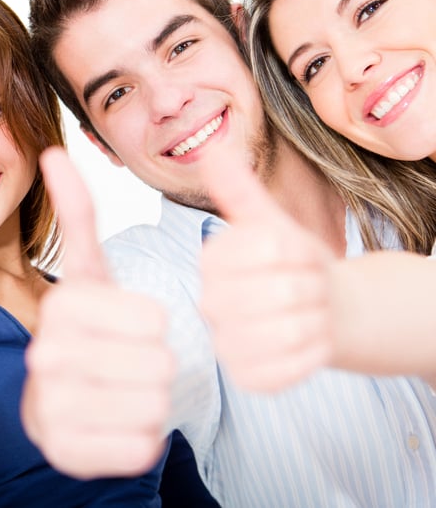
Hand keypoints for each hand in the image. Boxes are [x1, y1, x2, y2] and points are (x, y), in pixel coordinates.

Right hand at [22, 147, 173, 478]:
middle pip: (156, 364)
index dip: (156, 325)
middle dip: (158, 363)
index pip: (151, 320)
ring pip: (153, 406)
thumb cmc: (89, 328)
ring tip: (126, 389)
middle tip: (132, 361)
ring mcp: (52, 410)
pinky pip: (140, 446)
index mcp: (59, 308)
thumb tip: (55, 151)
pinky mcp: (65, 454)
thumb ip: (77, 212)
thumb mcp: (88, 271)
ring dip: (154, 400)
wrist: (60, 395)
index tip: (134, 326)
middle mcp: (45, 358)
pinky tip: (117, 421)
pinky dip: (142, 436)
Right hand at [199, 148, 333, 391]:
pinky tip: (308, 342)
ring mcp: (226, 344)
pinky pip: (290, 369)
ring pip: (288, 332)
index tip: (299, 253)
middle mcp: (209, 303)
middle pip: (282, 292)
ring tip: (311, 312)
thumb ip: (239, 188)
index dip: (299, 250)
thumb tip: (209, 150)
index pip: (267, 248)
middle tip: (310, 286)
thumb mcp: (273, 222)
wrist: (320, 309)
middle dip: (312, 287)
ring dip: (316, 321)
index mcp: (212, 261)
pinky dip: (312, 355)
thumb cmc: (295, 264)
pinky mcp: (247, 378)